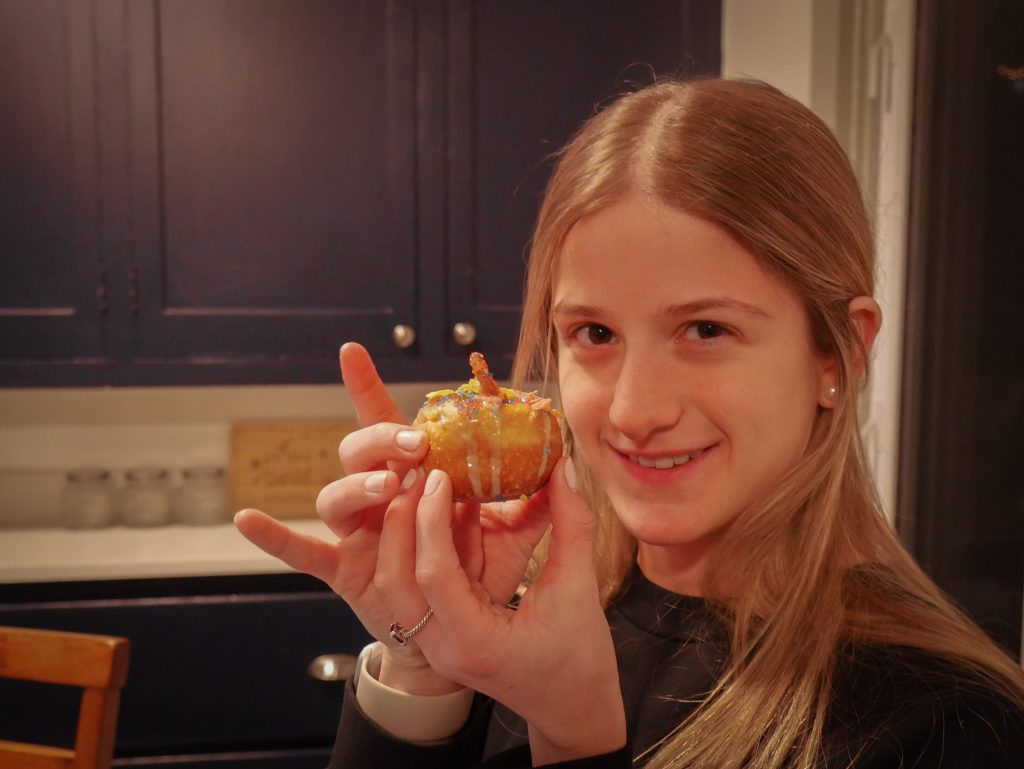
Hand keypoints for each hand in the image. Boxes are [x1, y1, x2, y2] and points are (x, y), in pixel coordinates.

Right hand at [235, 342, 551, 692]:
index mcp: (411, 476)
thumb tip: (561, 463)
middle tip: (415, 444)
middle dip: (380, 441)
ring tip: (390, 487)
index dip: (367, 388)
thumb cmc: (477, 571)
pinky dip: (275, 538)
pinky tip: (247, 520)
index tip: (351, 351)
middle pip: (357, 450)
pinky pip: (304, 552)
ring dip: (359, 485)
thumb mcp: (511, 533)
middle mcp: (376, 496)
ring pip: (336, 496)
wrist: (459, 632)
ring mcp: (356, 532)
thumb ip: (533, 500)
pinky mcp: (345, 569)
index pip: (389, 424)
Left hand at [404, 459, 626, 763]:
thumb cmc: (581, 660)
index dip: (432, 520)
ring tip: (424, 487)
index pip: (434, 574)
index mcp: (473, 643)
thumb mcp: (580, 590)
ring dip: (406, 533)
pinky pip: (417, 585)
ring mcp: (436, 644)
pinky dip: (423, 548)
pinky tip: (442, 513)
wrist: (574, 708)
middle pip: (397, 579)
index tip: (439, 476)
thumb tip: (563, 467)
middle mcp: (443, 648)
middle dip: (402, 522)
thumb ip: (571, 526)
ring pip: (398, 584)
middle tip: (417, 474)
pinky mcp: (440, 633)